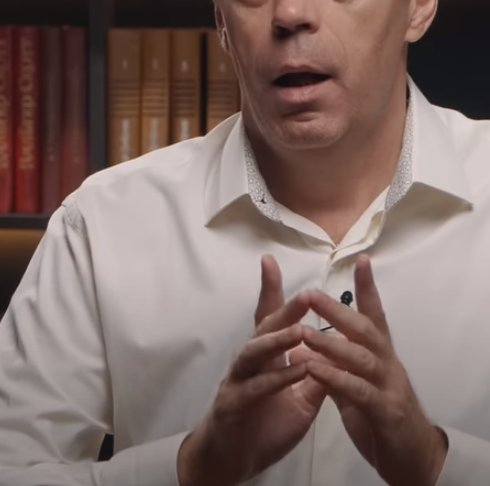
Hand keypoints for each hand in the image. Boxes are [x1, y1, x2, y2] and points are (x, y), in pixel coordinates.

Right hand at [177, 254, 329, 485]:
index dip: (272, 290)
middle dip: (283, 310)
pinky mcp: (234, 406)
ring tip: (300, 330)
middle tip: (305, 295)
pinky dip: (276, 379)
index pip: (269, 317)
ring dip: (278, 340)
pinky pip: (255, 389)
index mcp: (265, 357)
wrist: (232, 461)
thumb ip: (315, 377)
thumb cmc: (264, 424)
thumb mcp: (298, 400)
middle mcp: (248, 362)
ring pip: (253, 353)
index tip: (271, 261)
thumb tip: (338, 355)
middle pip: (263, 328)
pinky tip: (296, 371)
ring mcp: (238, 382)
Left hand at [303, 254, 447, 485]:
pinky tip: (313, 369)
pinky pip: (358, 391)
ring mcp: (389, 386)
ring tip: (303, 332)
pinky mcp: (386, 412)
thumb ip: (335, 365)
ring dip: (330, 342)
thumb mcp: (356, 386)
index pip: (375, 314)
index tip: (361, 259)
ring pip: (361, 356)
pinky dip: (335, 378)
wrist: (411, 458)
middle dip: (336, 310)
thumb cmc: (381, 416)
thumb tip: (305, 347)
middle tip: (310, 293)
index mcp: (381, 354)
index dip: (368, 287)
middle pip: (364, 328)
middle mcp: (387, 363)